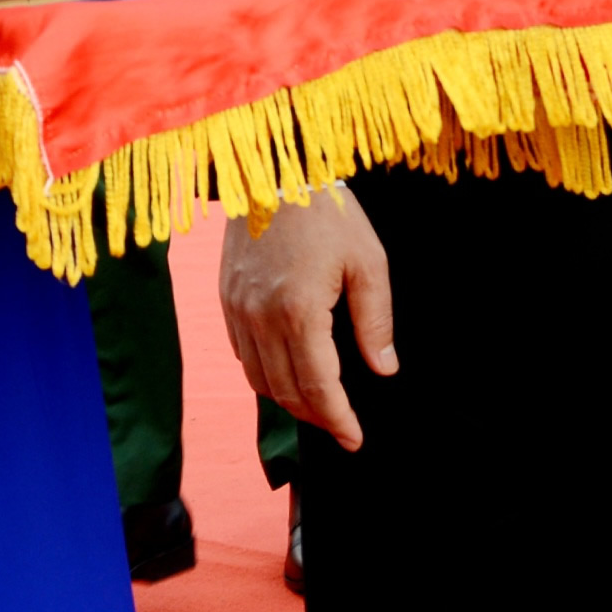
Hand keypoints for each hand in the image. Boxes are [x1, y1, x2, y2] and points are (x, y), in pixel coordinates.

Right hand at [220, 186, 394, 451]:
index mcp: (300, 312)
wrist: (277, 171)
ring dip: (290, 400)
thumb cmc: (330, 213)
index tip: (355, 439)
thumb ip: (375, 321)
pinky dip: (266, 375)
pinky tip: (289, 372)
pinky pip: (242, 356)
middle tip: (343, 427)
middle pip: (287, 391)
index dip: (338, 419)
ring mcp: (238, 311)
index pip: (318, 386)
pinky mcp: (226, 300)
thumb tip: (384, 368)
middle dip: (317, 417)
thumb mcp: (368, 262)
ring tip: (320, 406)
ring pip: (260, 380)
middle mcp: (261, 319)